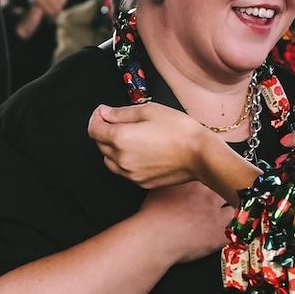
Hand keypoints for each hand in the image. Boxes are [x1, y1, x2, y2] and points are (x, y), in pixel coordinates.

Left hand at [89, 102, 212, 188]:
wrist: (200, 155)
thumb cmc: (178, 130)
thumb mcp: (149, 111)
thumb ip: (121, 113)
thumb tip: (104, 113)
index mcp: (120, 138)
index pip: (93, 130)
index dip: (96, 118)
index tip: (103, 112)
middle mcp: (121, 159)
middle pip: (100, 144)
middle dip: (104, 131)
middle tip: (118, 120)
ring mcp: (130, 174)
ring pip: (109, 160)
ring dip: (112, 148)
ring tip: (130, 137)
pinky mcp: (141, 182)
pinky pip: (123, 171)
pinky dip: (124, 161)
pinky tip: (140, 151)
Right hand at [139, 181, 235, 264]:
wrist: (154, 238)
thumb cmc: (152, 215)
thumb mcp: (161, 187)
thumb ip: (173, 179)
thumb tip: (176, 174)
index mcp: (196, 184)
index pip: (217, 175)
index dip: (217, 178)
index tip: (216, 180)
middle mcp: (210, 198)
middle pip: (229, 190)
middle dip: (228, 192)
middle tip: (226, 194)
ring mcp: (216, 217)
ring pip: (236, 209)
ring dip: (233, 211)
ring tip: (229, 213)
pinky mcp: (219, 236)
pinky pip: (237, 232)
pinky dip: (236, 231)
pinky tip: (231, 231)